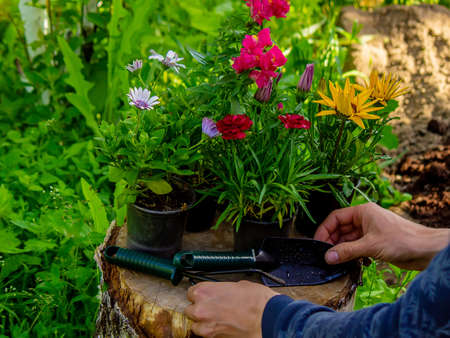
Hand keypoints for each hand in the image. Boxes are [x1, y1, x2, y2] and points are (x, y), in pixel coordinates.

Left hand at [184, 281, 277, 337]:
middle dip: (199, 308)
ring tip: (217, 318)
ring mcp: (206, 325)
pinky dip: (210, 331)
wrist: (266, 316)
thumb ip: (220, 289)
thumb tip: (218, 292)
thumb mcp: (235, 285)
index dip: (200, 295)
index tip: (205, 297)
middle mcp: (201, 308)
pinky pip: (204, 334)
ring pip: (195, 324)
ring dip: (203, 321)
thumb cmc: (255, 300)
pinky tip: (221, 326)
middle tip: (212, 308)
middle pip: (190, 309)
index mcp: (204, 291)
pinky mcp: (213, 337)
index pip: (191, 293)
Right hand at [314, 202, 448, 269]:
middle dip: (332, 241)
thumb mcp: (370, 246)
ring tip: (334, 261)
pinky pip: (356, 247)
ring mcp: (370, 231)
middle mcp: (364, 219)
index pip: (336, 218)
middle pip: (340, 229)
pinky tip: (348, 262)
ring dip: (341, 249)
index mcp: (362, 211)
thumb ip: (347, 251)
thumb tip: (327, 257)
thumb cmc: (402, 240)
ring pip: (348, 239)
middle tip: (325, 255)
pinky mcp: (375, 242)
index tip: (317, 243)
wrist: (426, 250)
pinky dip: (351, 254)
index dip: (324, 230)